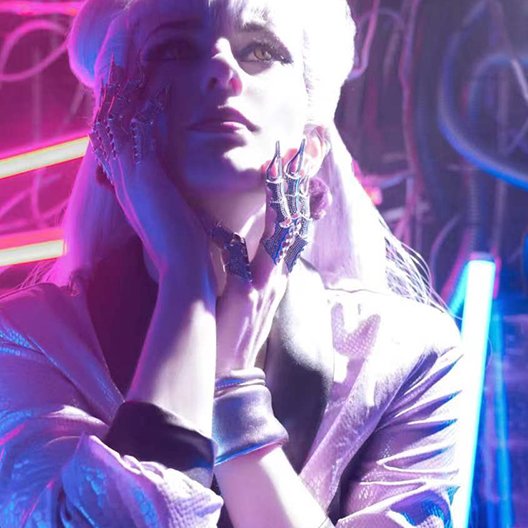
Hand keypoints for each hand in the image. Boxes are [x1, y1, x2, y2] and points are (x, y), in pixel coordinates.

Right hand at [89, 55, 217, 288]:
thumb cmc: (182, 251)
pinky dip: (147, 109)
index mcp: (128, 188)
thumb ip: (166, 202)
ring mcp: (131, 178)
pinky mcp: (146, 178)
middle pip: (108, 125)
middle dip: (111, 93)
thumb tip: (173, 197)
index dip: (112, 113)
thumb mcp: (170, 219)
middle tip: (114, 61)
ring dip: (122, 92)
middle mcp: (123, 180)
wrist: (182, 270)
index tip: (117, 87)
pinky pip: (141, 135)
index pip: (112, 142)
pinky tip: (158, 86)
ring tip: (126, 61)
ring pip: (118, 124)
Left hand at [215, 140, 311, 373]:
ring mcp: (265, 287)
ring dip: (282, 202)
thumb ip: (244, 267)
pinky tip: (221, 221)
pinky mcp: (247, 297)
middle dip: (302, 186)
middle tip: (305, 149)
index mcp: (276, 276)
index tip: (303, 162)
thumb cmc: (228, 335)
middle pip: (298, 223)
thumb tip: (233, 237)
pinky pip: (243, 261)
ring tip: (281, 169)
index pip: (296, 227)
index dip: (301, 195)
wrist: (226, 378)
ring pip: (283, 236)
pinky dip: (233, 240)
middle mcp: (277, 278)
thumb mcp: (244, 297)